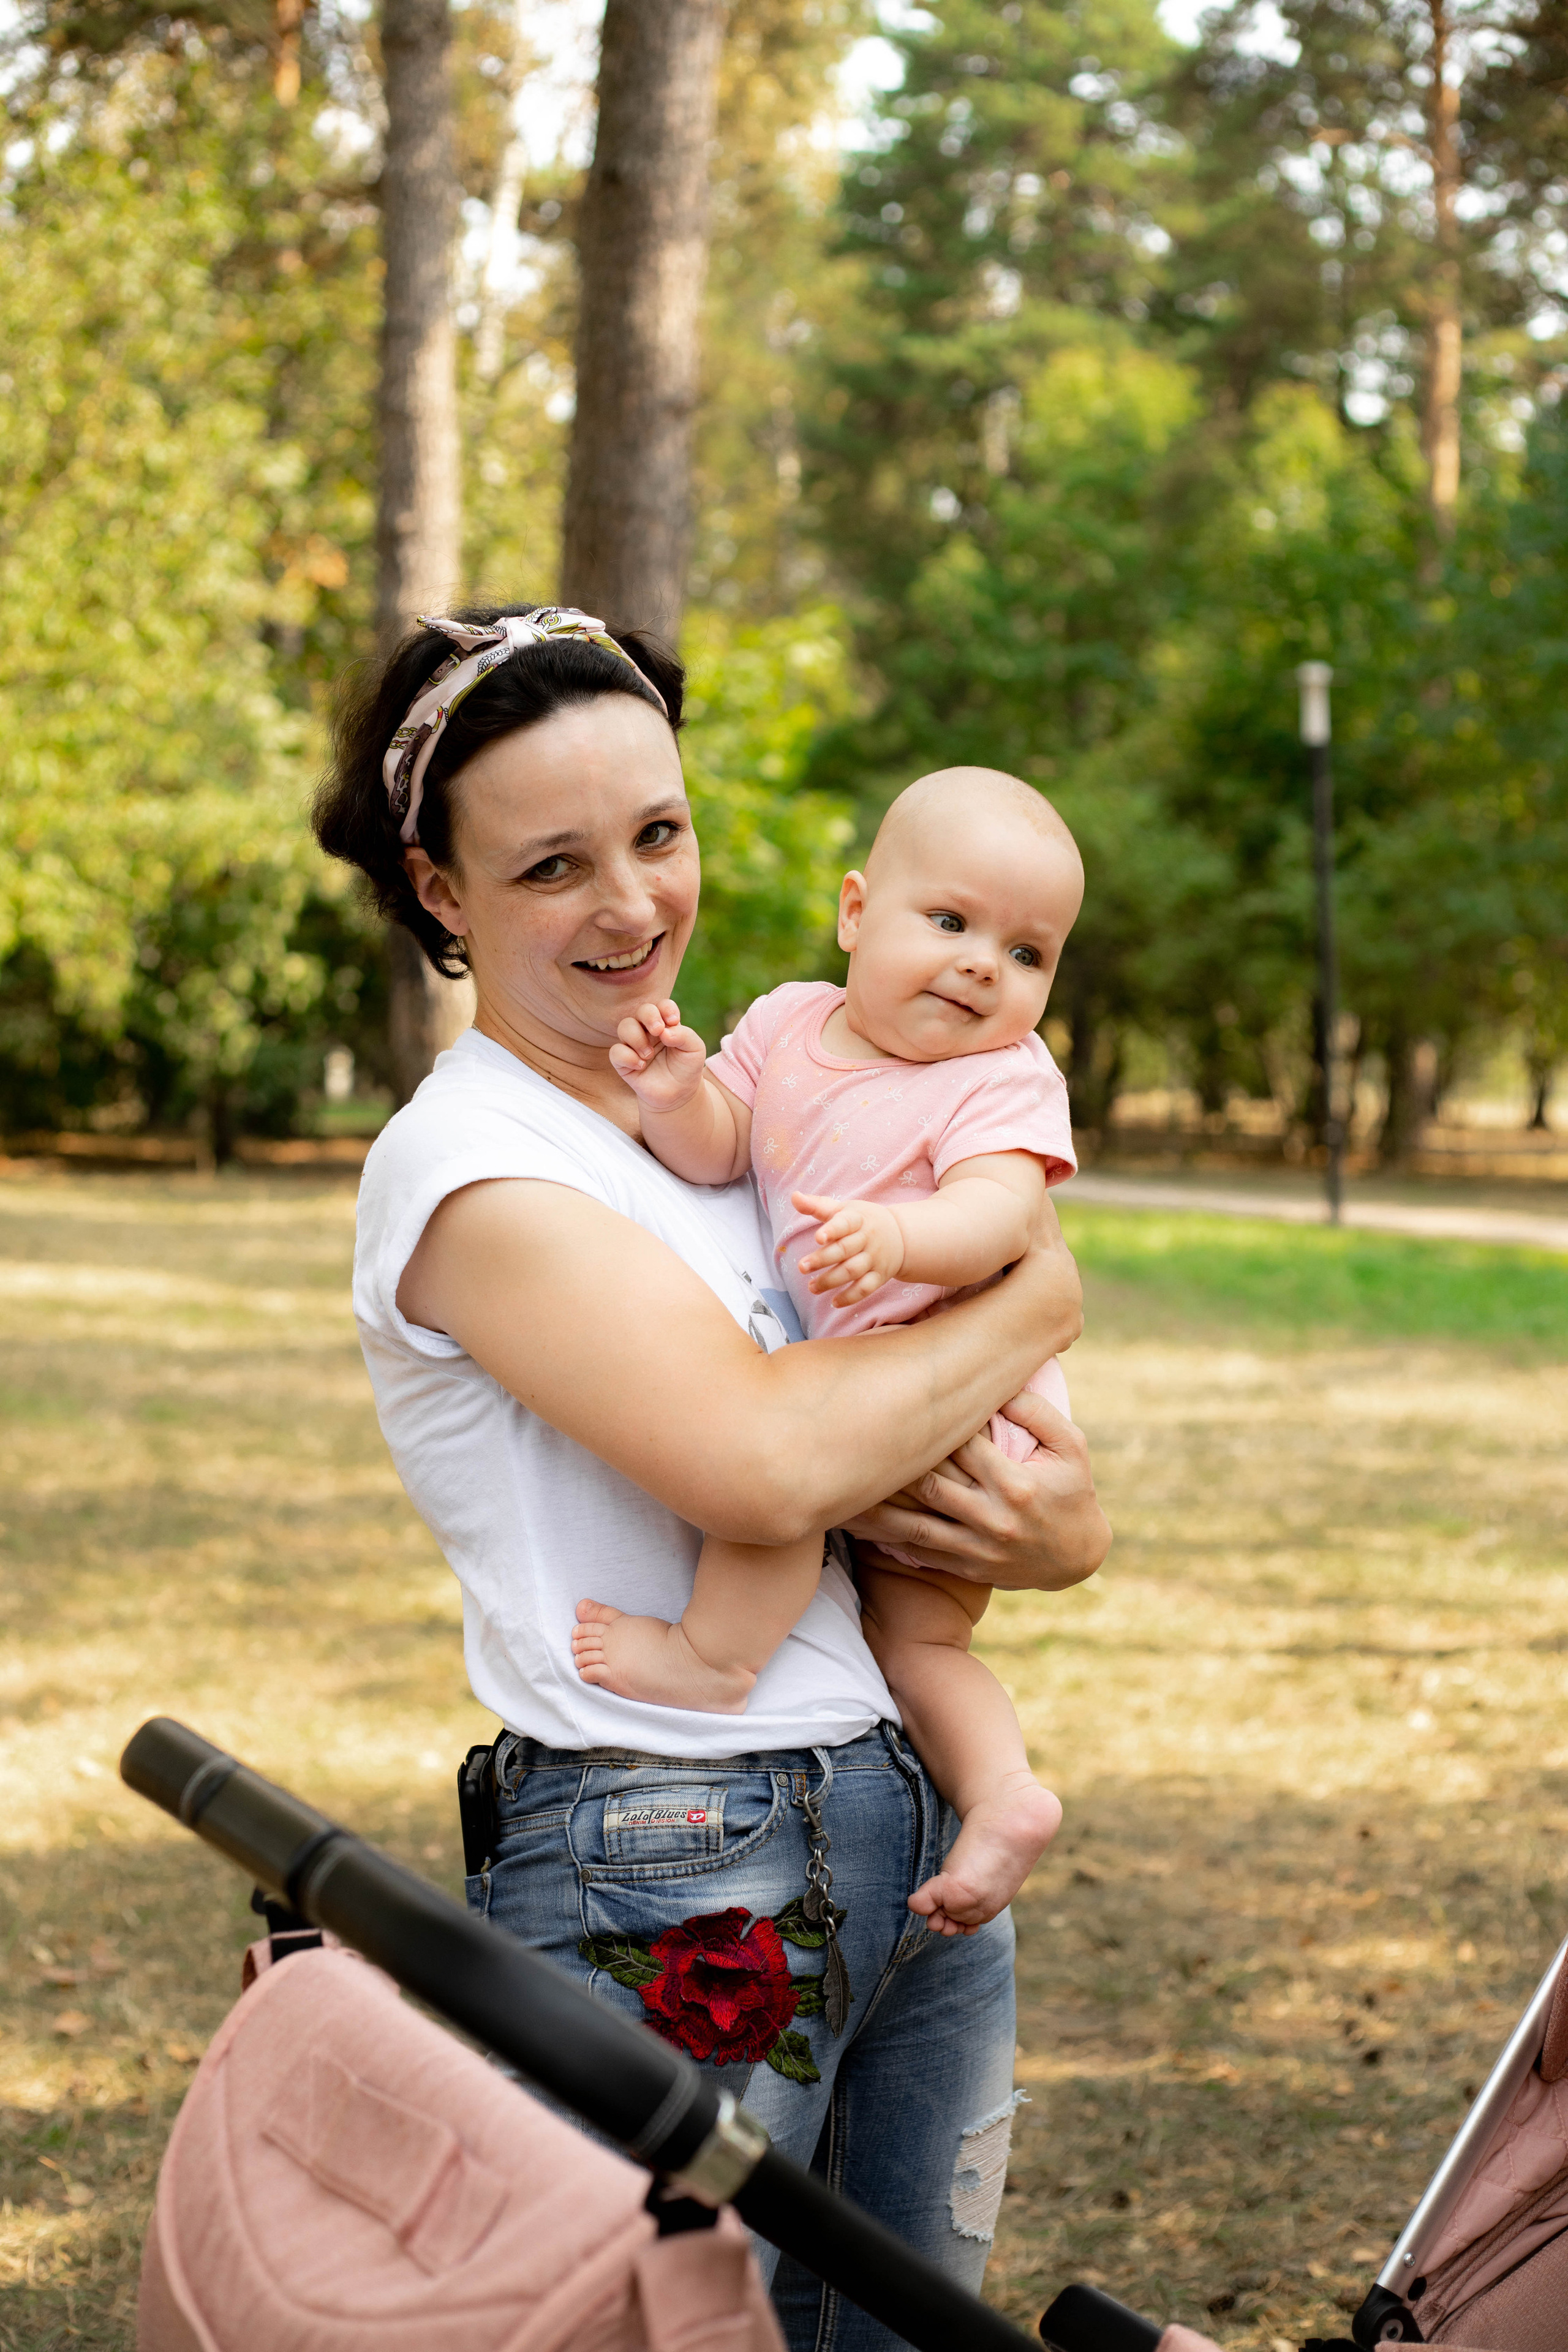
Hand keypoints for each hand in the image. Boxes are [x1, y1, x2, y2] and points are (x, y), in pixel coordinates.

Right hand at [609, 999, 707, 1113]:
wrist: (678, 1095)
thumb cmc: (686, 1068)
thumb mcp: (695, 1050)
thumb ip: (685, 1036)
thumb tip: (664, 1032)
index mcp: (666, 1024)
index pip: (662, 1006)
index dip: (666, 1008)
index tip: (674, 1021)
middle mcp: (648, 1031)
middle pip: (642, 1010)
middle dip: (649, 1016)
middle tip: (658, 1031)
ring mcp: (634, 1045)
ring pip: (625, 1026)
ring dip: (637, 1038)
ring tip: (649, 1054)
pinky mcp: (624, 1062)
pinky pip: (616, 1051)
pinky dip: (627, 1057)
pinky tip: (641, 1066)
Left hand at [793, 1191, 904, 1304]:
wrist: (902, 1235)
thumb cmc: (863, 1220)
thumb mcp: (844, 1209)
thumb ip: (818, 1206)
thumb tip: (794, 1197)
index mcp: (857, 1219)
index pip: (845, 1224)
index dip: (832, 1230)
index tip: (818, 1237)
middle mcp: (867, 1239)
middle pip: (844, 1250)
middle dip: (823, 1260)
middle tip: (801, 1267)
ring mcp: (875, 1259)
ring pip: (852, 1271)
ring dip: (831, 1281)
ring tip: (811, 1287)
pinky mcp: (880, 1276)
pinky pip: (866, 1288)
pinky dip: (851, 1297)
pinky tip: (834, 1302)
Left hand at [843, 1390, 1109, 1590]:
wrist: (1078, 1557)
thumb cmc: (1073, 1491)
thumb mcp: (1071, 1447)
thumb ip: (1038, 1413)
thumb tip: (1001, 1385)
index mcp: (1015, 1484)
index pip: (961, 1444)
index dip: (931, 1420)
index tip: (902, 1398)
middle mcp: (991, 1518)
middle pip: (928, 1481)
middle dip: (893, 1458)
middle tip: (853, 1430)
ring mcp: (975, 1547)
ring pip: (912, 1521)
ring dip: (875, 1502)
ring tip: (838, 1480)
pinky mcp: (965, 1566)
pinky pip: (916, 1549)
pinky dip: (884, 1535)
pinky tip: (854, 1518)